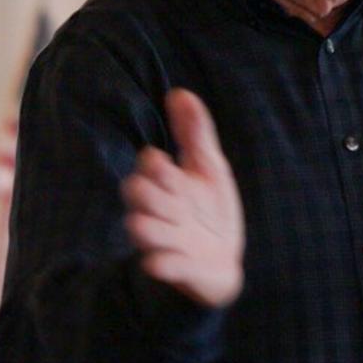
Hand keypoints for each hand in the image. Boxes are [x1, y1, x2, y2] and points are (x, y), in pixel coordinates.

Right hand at [122, 89, 244, 306]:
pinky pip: (159, 266)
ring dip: (151, 226)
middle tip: (178, 200)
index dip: (156, 164)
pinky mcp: (174, 269)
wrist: (225, 259)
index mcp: (166, 183)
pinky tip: (170, 262)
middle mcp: (159, 211)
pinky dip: (162, 264)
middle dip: (151, 192)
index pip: (148, 166)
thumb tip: (180, 93)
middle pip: (137, 194)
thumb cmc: (211, 210)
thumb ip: (195, 133)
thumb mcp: (209, 168)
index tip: (170, 164)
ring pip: (141, 229)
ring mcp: (164, 240)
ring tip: (175, 228)